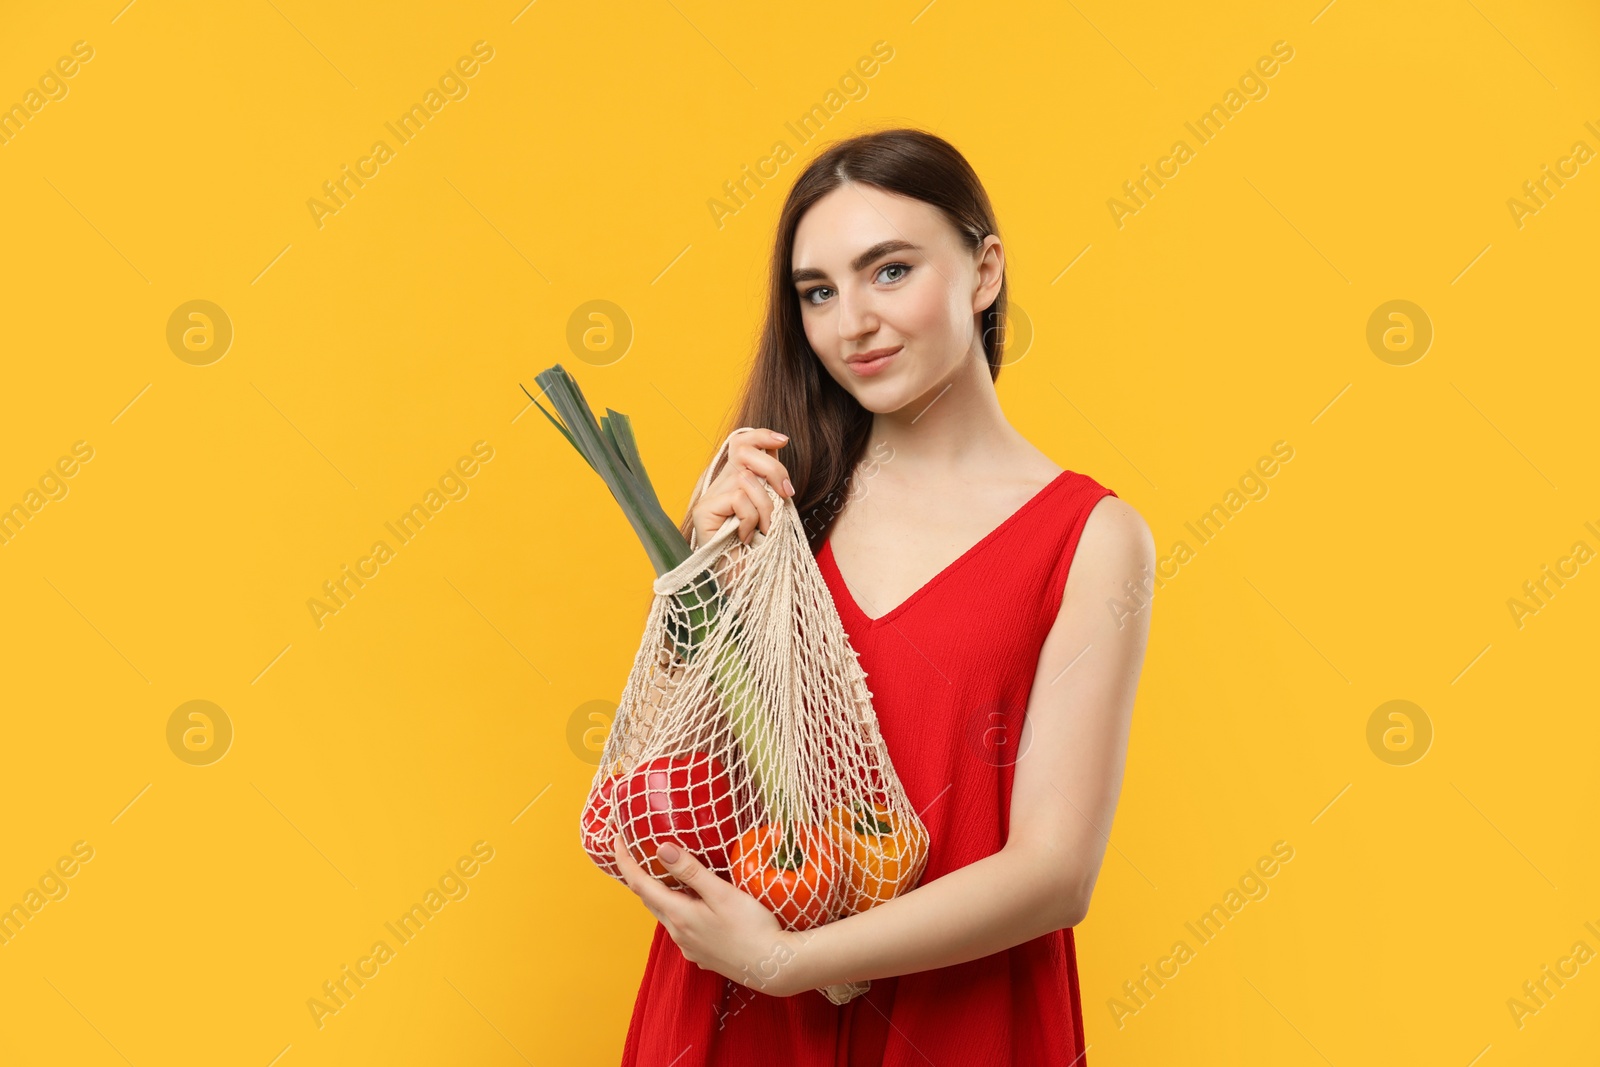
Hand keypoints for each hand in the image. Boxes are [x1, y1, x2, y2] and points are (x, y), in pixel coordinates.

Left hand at [613, 831, 807, 996]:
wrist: (773, 967)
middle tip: (637, 851)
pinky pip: (681, 928)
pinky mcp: (702, 954)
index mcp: (678, 914)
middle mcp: (677, 933)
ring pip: (665, 914)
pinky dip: (678, 909)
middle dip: (640, 875)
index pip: (640, 884)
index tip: (617, 840)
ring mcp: (689, 947)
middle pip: (650, 899)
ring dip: (660, 893)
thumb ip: (690, 871)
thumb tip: (661, 848)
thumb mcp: (722, 893)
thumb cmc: (752, 927)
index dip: (625, 861)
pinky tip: (693, 903)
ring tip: (665, 872)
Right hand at [691, 428, 794, 546]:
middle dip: (774, 469)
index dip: (761, 436)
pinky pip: (739, 499)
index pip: (741, 444)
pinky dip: (750, 519)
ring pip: (747, 479)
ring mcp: (709, 497)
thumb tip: (779, 448)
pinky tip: (744, 537)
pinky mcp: (704, 510)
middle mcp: (720, 485)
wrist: (744, 582)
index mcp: (736, 482)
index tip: (784, 440)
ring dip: (766, 507)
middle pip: (745, 452)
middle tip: (787, 493)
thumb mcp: (773, 510)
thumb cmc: (760, 550)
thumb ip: (772, 483)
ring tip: (764, 530)